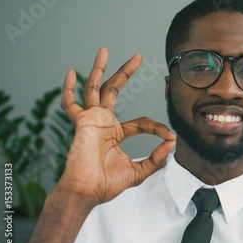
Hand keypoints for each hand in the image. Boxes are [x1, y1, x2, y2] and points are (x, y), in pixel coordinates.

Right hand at [57, 47, 174, 204]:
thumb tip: (172, 143)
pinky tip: (72, 73)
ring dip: (100, 69)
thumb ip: (156, 159)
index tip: (169, 135)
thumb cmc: (107, 184)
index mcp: (115, 133)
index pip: (140, 121)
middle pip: (113, 91)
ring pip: (94, 88)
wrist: (87, 192)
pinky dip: (69, 89)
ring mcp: (91, 120)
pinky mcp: (81, 123)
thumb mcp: (139, 171)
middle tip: (138, 57)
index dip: (156, 127)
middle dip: (125, 73)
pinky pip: (71, 104)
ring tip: (105, 50)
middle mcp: (103, 122)